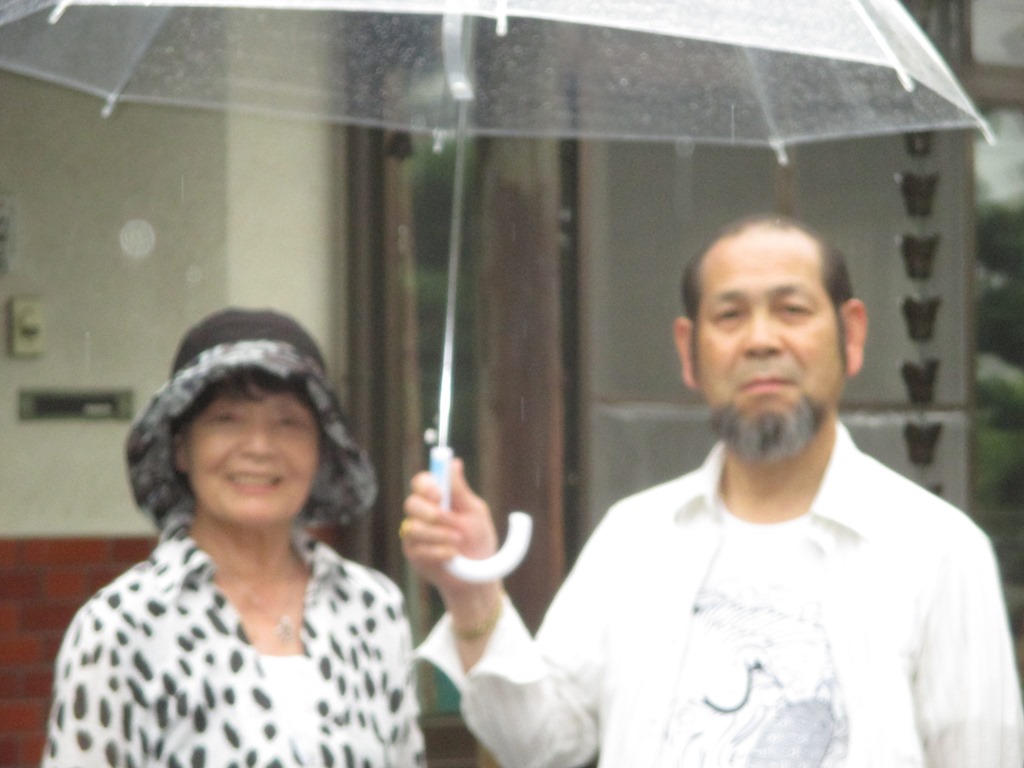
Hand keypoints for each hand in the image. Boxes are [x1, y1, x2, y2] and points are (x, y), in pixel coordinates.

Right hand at [401, 458, 500, 603]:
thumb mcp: (474, 512)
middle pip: (411, 503)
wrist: (478, 576)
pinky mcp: (413, 554)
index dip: (426, 485)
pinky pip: (418, 548)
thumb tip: (454, 462)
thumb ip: (461, 490)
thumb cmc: (478, 541)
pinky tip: (452, 556)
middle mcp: (422, 514)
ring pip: (414, 527)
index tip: (439, 495)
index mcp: (437, 499)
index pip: (421, 482)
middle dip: (433, 514)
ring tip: (458, 542)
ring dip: (440, 535)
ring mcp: (415, 534)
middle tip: (452, 522)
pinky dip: (440, 551)